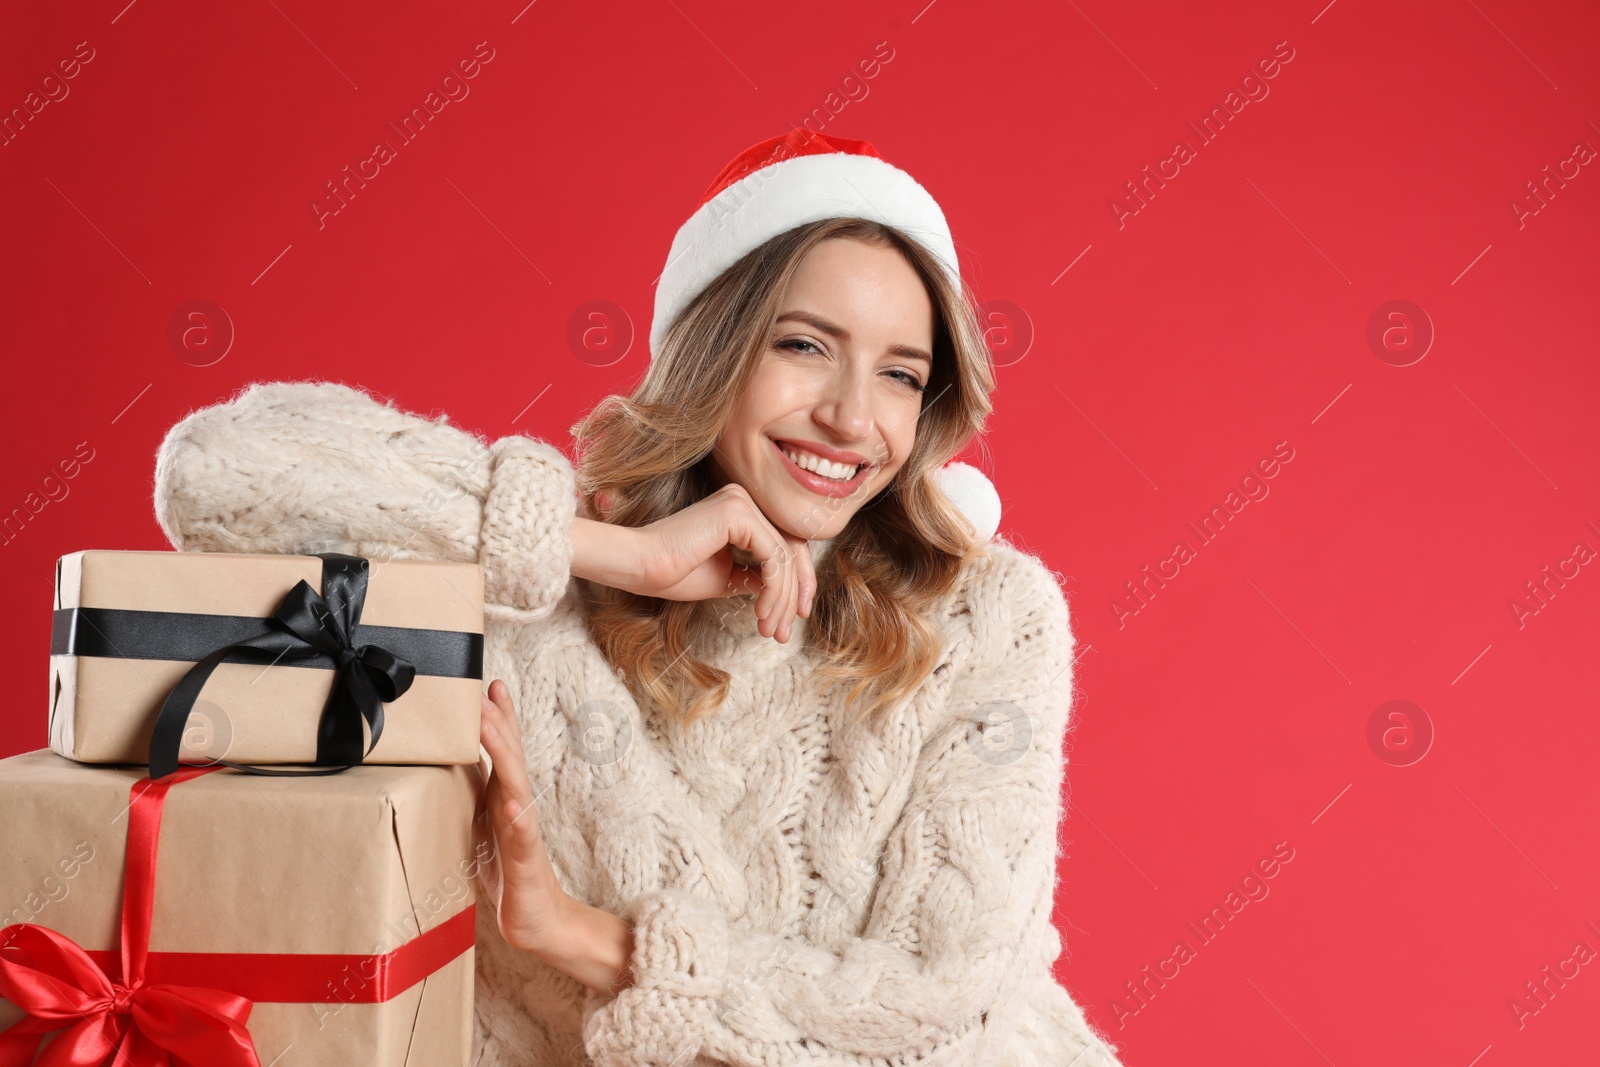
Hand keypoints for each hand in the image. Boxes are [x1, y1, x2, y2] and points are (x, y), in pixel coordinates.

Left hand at [474, 678, 567, 955]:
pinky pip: (523, 837)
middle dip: (499, 725)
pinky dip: (518, 818)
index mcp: (506, 797)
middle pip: (511, 758)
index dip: (500, 717)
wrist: (536, 919)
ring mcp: (524, 832)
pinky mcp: (525, 861)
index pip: (506, 750)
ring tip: (491, 729)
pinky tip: (511, 803)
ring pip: (516, 786)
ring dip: (504, 755)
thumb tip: (461, 761)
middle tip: (487, 692)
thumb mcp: (487, 823)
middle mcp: (518, 807)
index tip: (492, 683)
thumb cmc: (508, 869)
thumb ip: (480, 792)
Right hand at [626, 483, 817, 642]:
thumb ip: (754, 577)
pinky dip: (773, 588)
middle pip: (790, 550)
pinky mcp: (738, 513)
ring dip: (781, 599)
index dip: (795, 585)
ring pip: (784, 557)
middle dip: (793, 596)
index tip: (791, 620)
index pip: (783, 547)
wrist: (640, 565)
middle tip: (784, 633)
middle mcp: (744, 500)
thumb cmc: (673, 572)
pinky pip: (773, 555)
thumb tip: (782, 589)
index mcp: (740, 512)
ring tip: (769, 628)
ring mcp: (741, 503)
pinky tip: (760, 612)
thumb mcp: (726, 578)